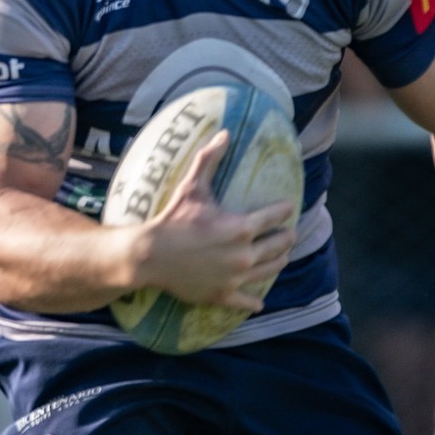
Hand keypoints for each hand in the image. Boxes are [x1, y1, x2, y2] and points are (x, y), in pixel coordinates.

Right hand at [132, 134, 297, 312]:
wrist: (149, 255)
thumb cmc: (172, 219)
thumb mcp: (191, 187)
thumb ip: (209, 160)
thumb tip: (224, 133)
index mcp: (242, 227)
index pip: (277, 216)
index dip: (283, 210)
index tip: (286, 208)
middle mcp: (245, 254)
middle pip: (280, 245)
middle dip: (285, 237)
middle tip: (285, 233)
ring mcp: (236, 277)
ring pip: (271, 270)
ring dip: (278, 261)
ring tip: (279, 257)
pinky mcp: (223, 295)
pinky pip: (248, 301)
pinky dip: (254, 301)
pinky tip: (258, 300)